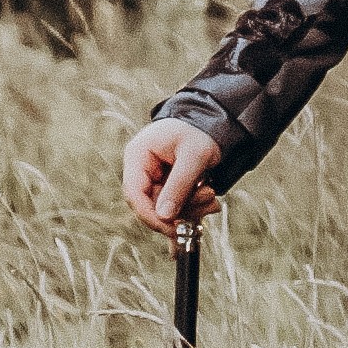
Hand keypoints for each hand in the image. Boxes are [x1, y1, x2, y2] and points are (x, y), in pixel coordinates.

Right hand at [125, 119, 222, 238]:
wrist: (211, 122)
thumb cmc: (200, 131)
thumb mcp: (194, 156)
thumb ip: (179, 185)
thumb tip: (164, 217)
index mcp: (138, 156)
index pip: (134, 192)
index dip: (149, 214)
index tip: (171, 226)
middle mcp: (141, 169)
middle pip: (151, 204)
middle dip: (180, 210)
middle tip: (209, 204)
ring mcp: (153, 179)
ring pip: (165, 208)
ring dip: (191, 208)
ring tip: (212, 197)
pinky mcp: (166, 186)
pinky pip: (174, 205)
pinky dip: (191, 208)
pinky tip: (206, 207)